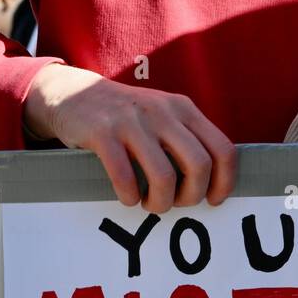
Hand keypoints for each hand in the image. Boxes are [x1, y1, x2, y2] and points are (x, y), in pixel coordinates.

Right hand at [24, 64, 236, 212]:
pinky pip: (125, 177)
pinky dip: (129, 196)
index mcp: (184, 109)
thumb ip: (187, 138)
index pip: (223, 149)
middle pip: (198, 165)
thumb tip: (213, 182)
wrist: (73, 93)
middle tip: (176, 203)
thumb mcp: (163, 115)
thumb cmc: (126, 116)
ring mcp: (132, 121)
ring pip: (164, 176)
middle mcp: (163, 112)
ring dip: (160, 202)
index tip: (213, 200)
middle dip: (191, 196)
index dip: (224, 182)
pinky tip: (127, 196)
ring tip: (148, 203)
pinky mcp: (103, 133)